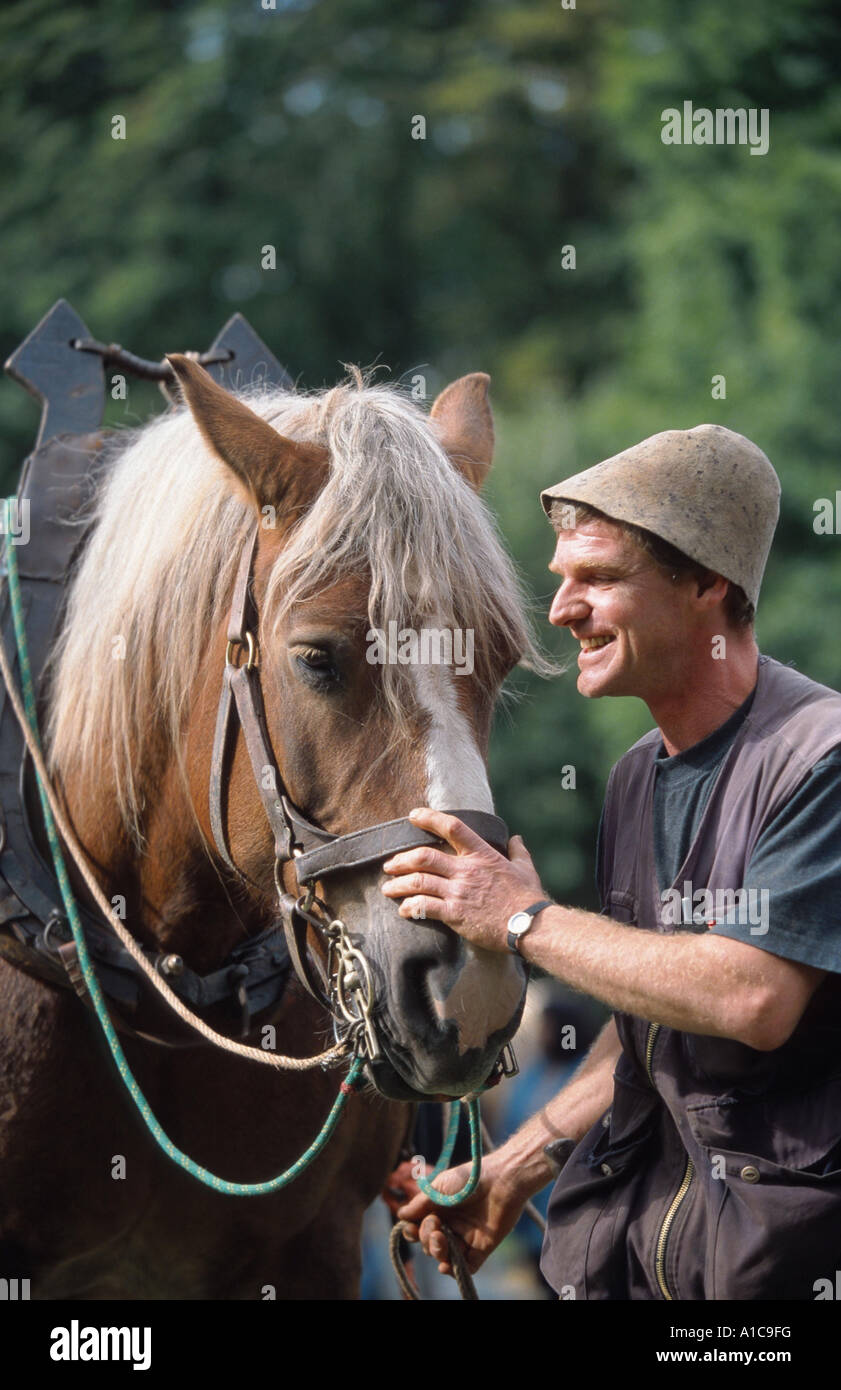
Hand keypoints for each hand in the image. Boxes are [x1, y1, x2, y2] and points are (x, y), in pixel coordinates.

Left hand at [381, 807, 547, 950]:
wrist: (529, 925)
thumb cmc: (527, 897)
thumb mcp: (525, 868)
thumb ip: (518, 851)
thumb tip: (516, 838)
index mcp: (482, 855)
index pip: (453, 827)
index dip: (430, 818)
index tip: (414, 815)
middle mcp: (466, 870)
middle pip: (424, 857)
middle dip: (401, 860)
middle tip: (390, 866)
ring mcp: (458, 892)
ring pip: (418, 882)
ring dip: (398, 885)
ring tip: (388, 889)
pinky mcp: (455, 914)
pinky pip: (424, 907)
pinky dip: (410, 908)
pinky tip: (404, 911)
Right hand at [397, 1151, 527, 1276]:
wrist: (501, 1180)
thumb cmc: (469, 1178)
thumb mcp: (439, 1187)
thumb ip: (420, 1204)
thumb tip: (401, 1216)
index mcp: (439, 1209)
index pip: (419, 1228)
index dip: (412, 1232)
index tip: (411, 1228)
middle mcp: (451, 1225)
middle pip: (430, 1244)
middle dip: (427, 1238)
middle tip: (436, 1226)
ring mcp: (466, 1238)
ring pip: (444, 1256)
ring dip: (437, 1253)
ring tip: (441, 1241)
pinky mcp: (481, 1248)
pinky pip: (465, 1267)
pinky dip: (454, 1270)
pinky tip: (446, 1266)